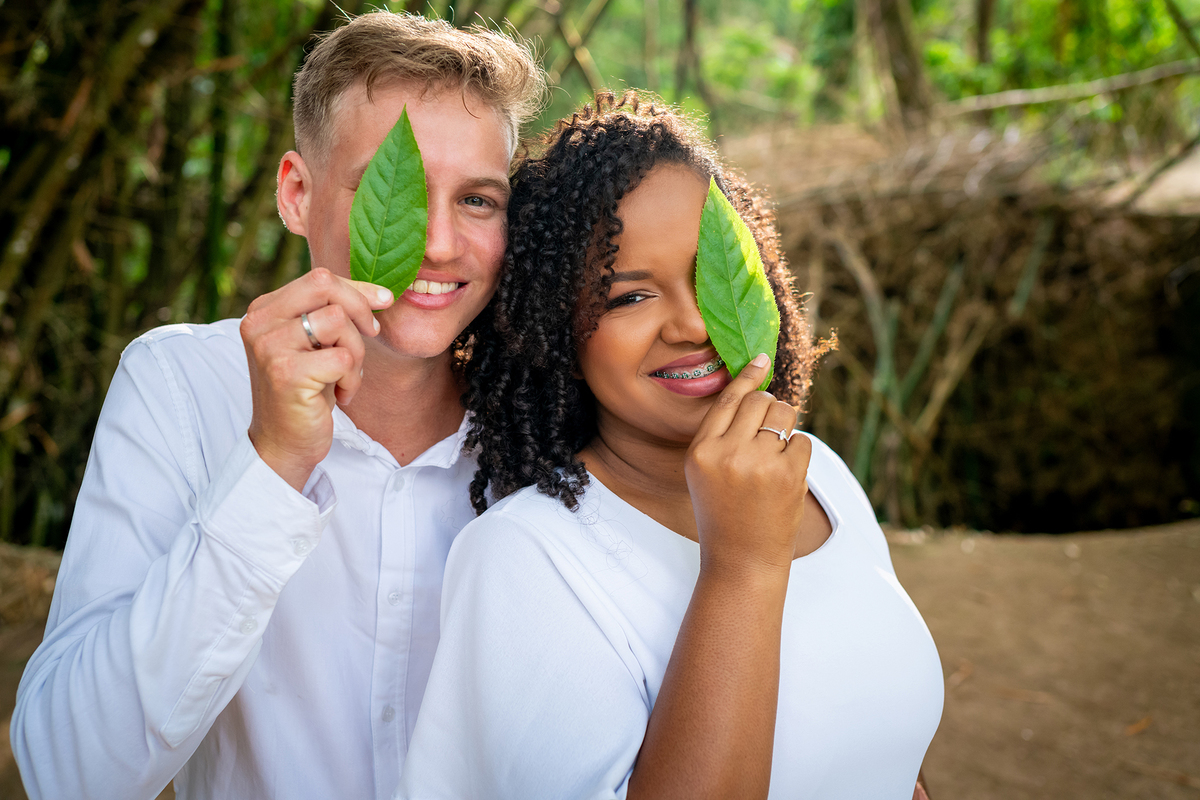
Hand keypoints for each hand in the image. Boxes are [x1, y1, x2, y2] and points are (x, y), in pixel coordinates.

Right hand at [241, 268, 393, 490]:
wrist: (285, 443)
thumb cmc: (308, 392)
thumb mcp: (316, 344)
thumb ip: (330, 313)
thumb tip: (380, 293)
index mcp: (264, 310)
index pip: (318, 278)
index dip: (357, 288)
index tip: (383, 302)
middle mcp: (259, 323)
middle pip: (325, 287)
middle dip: (359, 310)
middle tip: (370, 334)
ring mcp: (269, 347)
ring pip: (338, 322)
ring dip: (356, 352)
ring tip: (345, 376)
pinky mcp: (285, 373)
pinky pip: (343, 358)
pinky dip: (352, 378)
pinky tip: (341, 395)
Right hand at [684, 353, 812, 577]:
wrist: (742, 560)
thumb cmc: (723, 512)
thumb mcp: (703, 472)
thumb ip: (721, 434)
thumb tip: (756, 389)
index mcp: (701, 452)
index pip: (727, 400)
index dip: (747, 376)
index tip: (761, 358)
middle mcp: (727, 453)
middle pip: (759, 401)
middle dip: (769, 408)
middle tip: (767, 433)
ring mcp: (759, 464)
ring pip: (783, 414)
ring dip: (785, 425)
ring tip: (776, 451)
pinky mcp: (789, 475)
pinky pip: (802, 440)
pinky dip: (798, 453)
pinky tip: (785, 474)